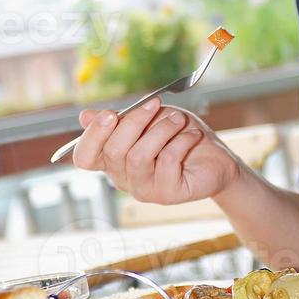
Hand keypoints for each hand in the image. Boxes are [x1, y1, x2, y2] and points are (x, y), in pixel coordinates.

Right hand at [72, 98, 240, 204]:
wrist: (214, 157)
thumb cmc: (177, 136)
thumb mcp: (149, 119)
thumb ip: (121, 119)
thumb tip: (85, 116)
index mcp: (113, 160)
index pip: (85, 157)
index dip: (92, 136)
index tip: (110, 113)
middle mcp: (124, 178)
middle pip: (113, 152)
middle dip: (134, 121)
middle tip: (155, 103)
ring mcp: (144, 189)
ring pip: (139, 157)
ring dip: (161, 130)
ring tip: (178, 119)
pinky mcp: (168, 194)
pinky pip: (168, 161)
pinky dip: (181, 140)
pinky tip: (192, 135)